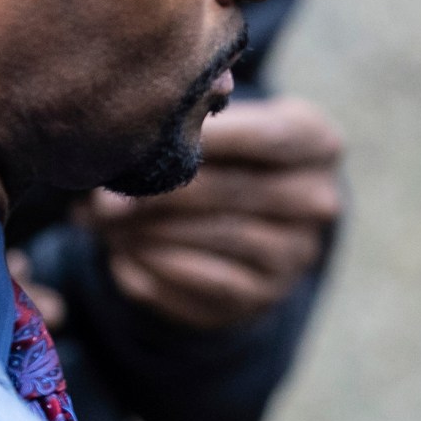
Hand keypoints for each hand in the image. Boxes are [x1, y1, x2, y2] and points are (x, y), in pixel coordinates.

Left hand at [89, 95, 343, 329]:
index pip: (264, 136)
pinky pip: (206, 282)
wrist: (251, 219)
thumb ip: (186, 128)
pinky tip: (123, 255)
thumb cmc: (226, 155)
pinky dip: (158, 269)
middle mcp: (319, 199)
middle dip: (159, 195)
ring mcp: (297, 252)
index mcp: (316, 141)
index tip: (141, 140)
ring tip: (104, 225)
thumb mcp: (223, 126)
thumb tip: (116, 165)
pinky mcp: (266, 294)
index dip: (203, 139)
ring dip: (151, 233)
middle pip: (233, 191)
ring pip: (217, 237)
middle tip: (101, 199)